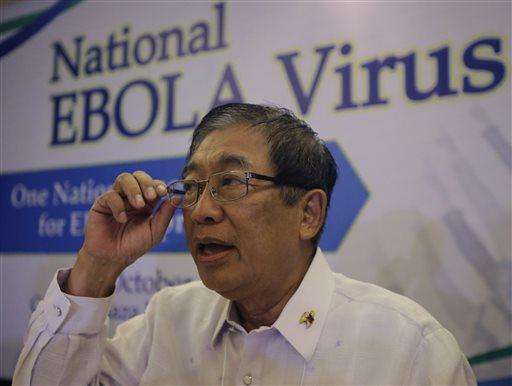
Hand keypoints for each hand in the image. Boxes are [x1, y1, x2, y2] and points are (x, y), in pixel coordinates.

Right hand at [66, 171, 176, 296]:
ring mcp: (116, 198)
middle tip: (151, 196)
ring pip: (124, 179)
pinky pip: (110, 195)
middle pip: (139, 176)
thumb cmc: (134, 246)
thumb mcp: (155, 231)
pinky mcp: (102, 203)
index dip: (159, 185)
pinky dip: (118, 205)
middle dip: (147, 183)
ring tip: (138, 205)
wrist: (112, 259)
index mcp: (147, 203)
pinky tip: (122, 219)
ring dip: (134, 189)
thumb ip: (166, 214)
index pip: (154, 184)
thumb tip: (179, 196)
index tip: (163, 192)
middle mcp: (131, 197)